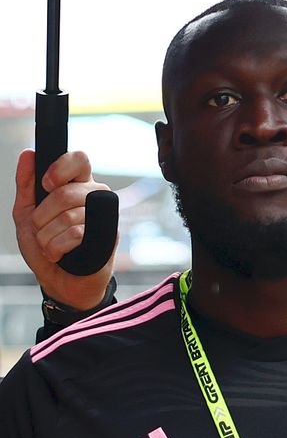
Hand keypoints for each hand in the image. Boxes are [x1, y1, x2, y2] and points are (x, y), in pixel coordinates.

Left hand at [12, 148, 116, 307]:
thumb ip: (25, 185)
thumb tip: (28, 154)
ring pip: (69, 216)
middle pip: (66, 192)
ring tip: (49, 247)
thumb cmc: (45, 248)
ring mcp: (105, 219)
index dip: (61, 168)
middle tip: (41, 229)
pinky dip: (58, 247)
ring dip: (48, 236)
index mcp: (77, 185)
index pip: (79, 160)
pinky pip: (77, 234)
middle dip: (43, 215)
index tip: (45, 184)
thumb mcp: (27, 214)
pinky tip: (60, 254)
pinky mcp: (109, 239)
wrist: (59, 283)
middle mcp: (95, 198)